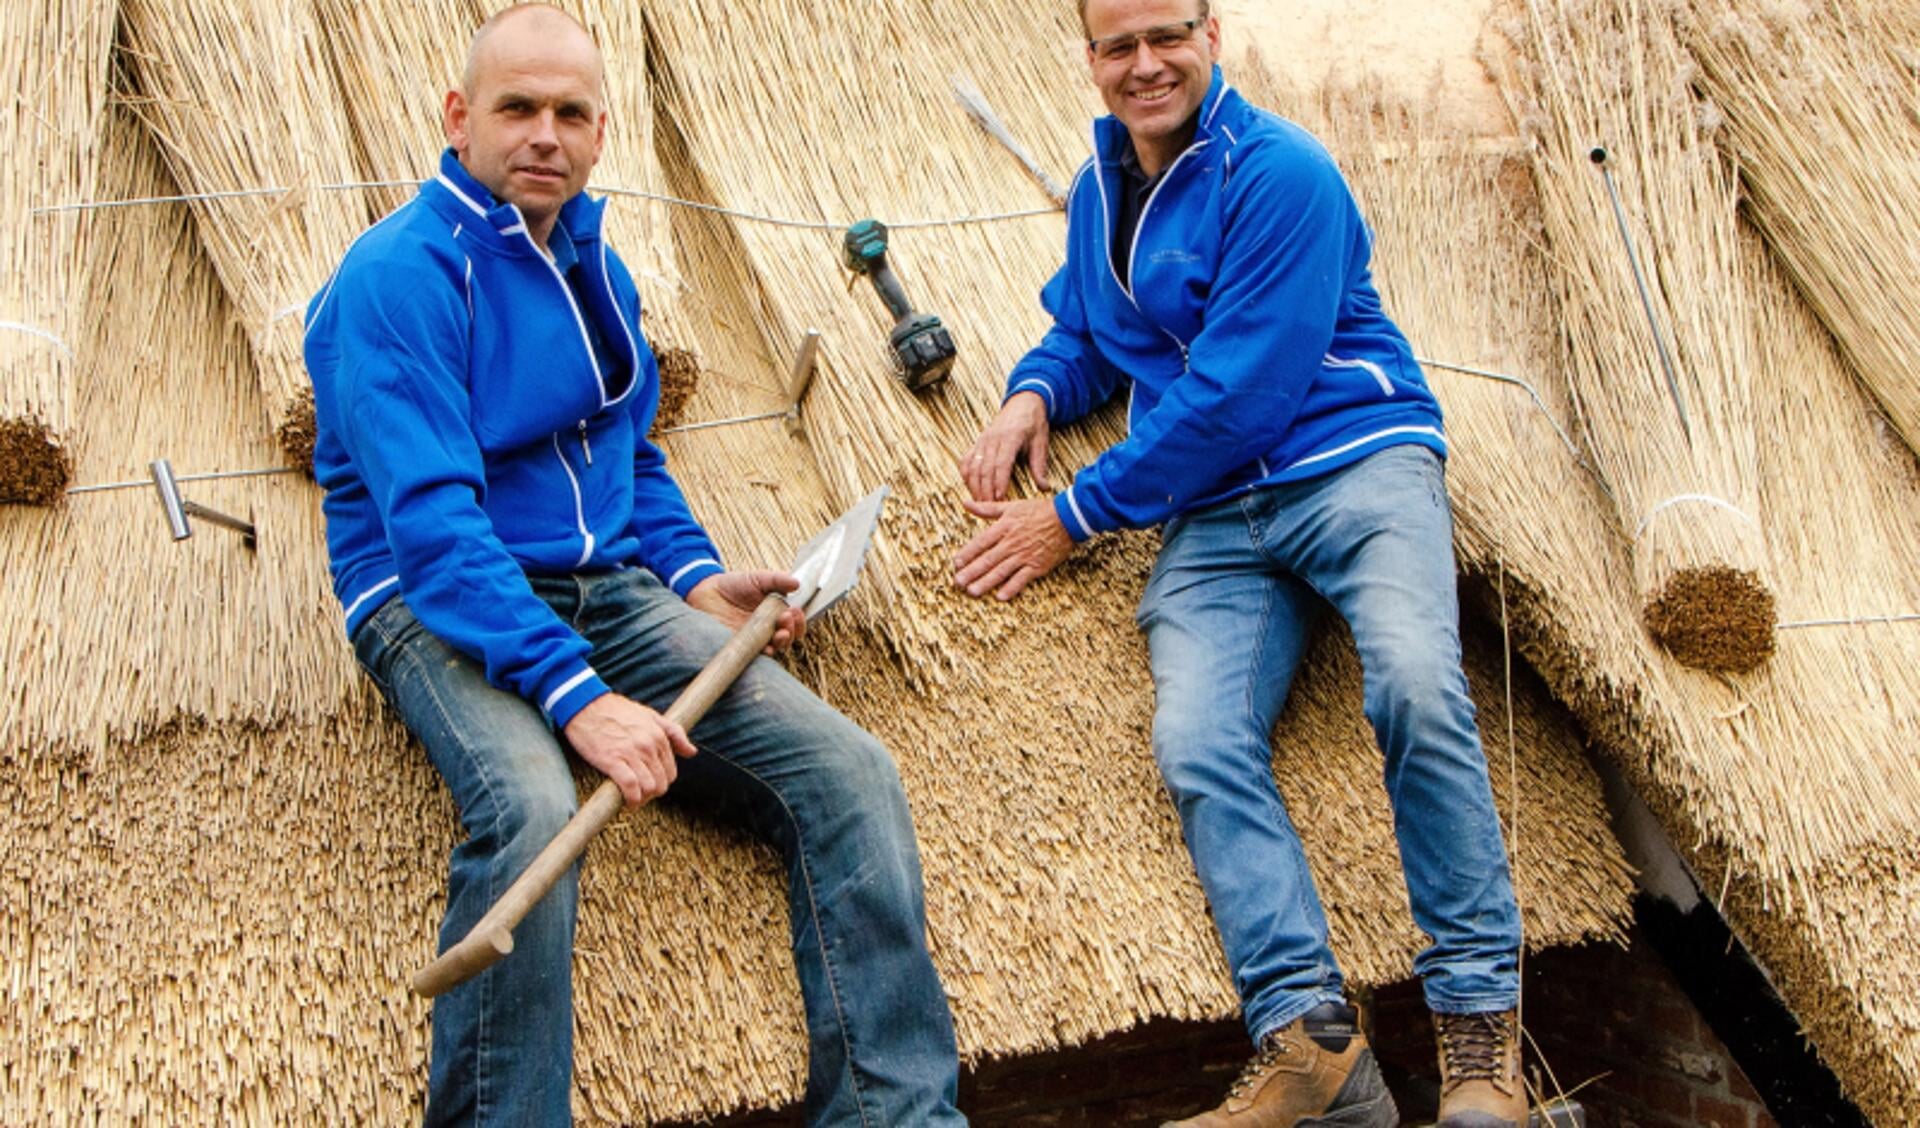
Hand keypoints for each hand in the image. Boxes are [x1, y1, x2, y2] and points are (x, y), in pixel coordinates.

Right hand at [563, 693, 696, 805]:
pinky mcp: (613, 761)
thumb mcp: (649, 715)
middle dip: (652, 793)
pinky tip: (627, 802)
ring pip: (649, 788)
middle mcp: (648, 745)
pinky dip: (632, 799)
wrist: (584, 704)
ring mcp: (632, 753)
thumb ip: (673, 732)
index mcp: (659, 736)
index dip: (661, 781)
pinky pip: (631, 787)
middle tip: (639, 793)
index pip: (670, 771)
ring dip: (642, 798)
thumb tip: (692, 752)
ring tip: (633, 798)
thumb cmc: (615, 710)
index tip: (649, 783)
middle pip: (662, 783)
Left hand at [686, 569, 807, 654]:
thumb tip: (797, 583)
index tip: (796, 611)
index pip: (794, 621)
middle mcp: (769, 628)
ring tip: (781, 633)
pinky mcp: (742, 647)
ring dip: (783, 641)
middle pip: (788, 636)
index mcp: (776, 612)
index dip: (799, 619)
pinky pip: (756, 655)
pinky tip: (767, 648)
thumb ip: (777, 580)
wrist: (706, 592)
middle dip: (793, 629)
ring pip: (776, 647)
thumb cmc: (734, 585)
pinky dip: (764, 653)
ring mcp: (756, 638)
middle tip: (787, 618)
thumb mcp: (758, 578)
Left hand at [953, 496, 1072, 600]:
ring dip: (986, 582)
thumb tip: (966, 504)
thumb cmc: (1039, 511)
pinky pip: (1022, 579)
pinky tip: (1001, 596)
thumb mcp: (1011, 506)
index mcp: (1004, 527)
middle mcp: (1012, 543)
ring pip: (1001, 571)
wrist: (1068, 518)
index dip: (967, 554)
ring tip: (972, 591)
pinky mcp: (1037, 566)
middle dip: (971, 572)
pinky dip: (1011, 588)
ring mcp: (1024, 556)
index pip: (980, 543)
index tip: (956, 563)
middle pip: (988, 560)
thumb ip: (987, 508)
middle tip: (957, 582)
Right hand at [960, 391, 1051, 501]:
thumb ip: (1039, 466)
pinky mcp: (978, 442)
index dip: (998, 482)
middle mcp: (993, 439)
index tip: (999, 498)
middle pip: (985, 468)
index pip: (1001, 463)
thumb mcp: (1041, 443)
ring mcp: (982, 440)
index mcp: (1010, 438)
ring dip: (974, 485)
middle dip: (986, 490)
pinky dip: (966, 475)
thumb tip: (1044, 487)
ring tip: (980, 502)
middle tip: (989, 507)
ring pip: (973, 466)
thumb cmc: (1033, 423)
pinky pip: (966, 460)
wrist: (1023, 402)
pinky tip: (970, 487)